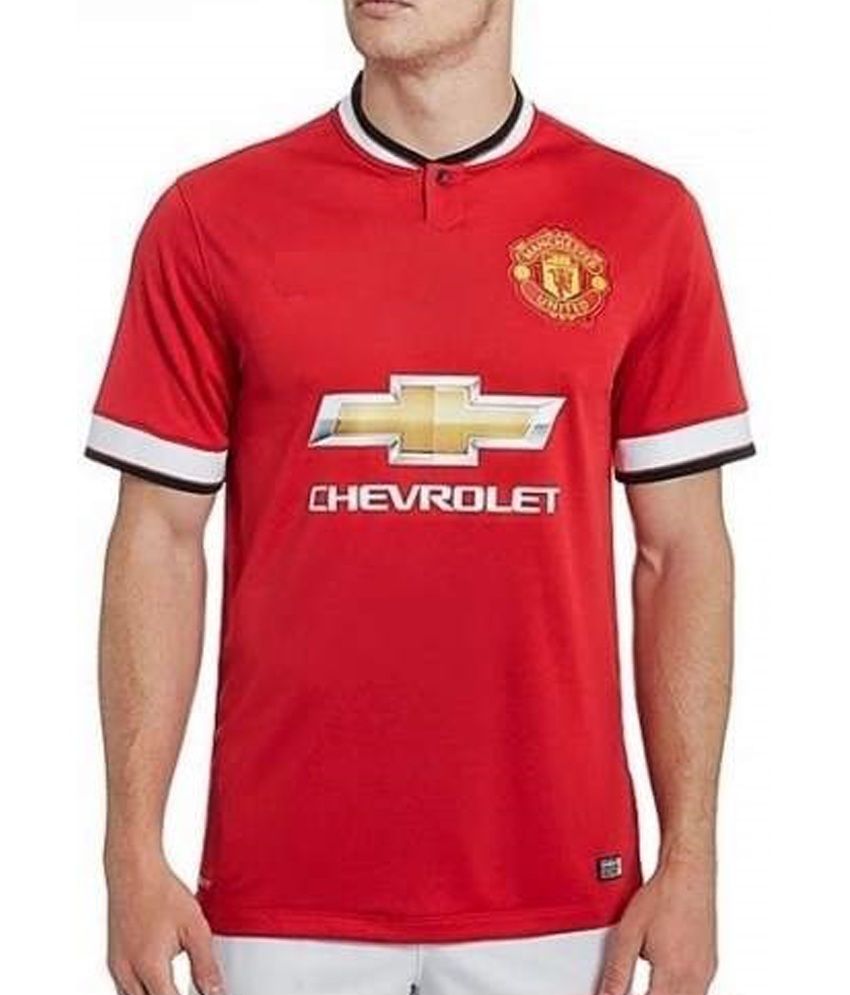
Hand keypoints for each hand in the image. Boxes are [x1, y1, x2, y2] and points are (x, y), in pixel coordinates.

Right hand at [106, 853, 222, 994]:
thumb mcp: (195, 927)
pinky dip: (143, 991)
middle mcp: (127, 972)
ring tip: (174, 985)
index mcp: (149, 967)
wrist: (132, 870)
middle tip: (191, 988)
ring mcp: (117, 967)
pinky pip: (125, 989)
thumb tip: (215, 991)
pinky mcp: (113, 960)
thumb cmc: (160, 891)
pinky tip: (158, 982)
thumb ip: (206, 964)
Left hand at [598, 857, 717, 994]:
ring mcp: (705, 973)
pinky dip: (677, 991)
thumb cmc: (663, 896)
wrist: (689, 873)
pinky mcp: (710, 966)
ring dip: (664, 994)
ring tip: (649, 984)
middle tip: (630, 988)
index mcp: (673, 974)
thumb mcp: (628, 933)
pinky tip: (664, 981)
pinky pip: (697, 991)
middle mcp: (695, 979)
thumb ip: (617, 972)